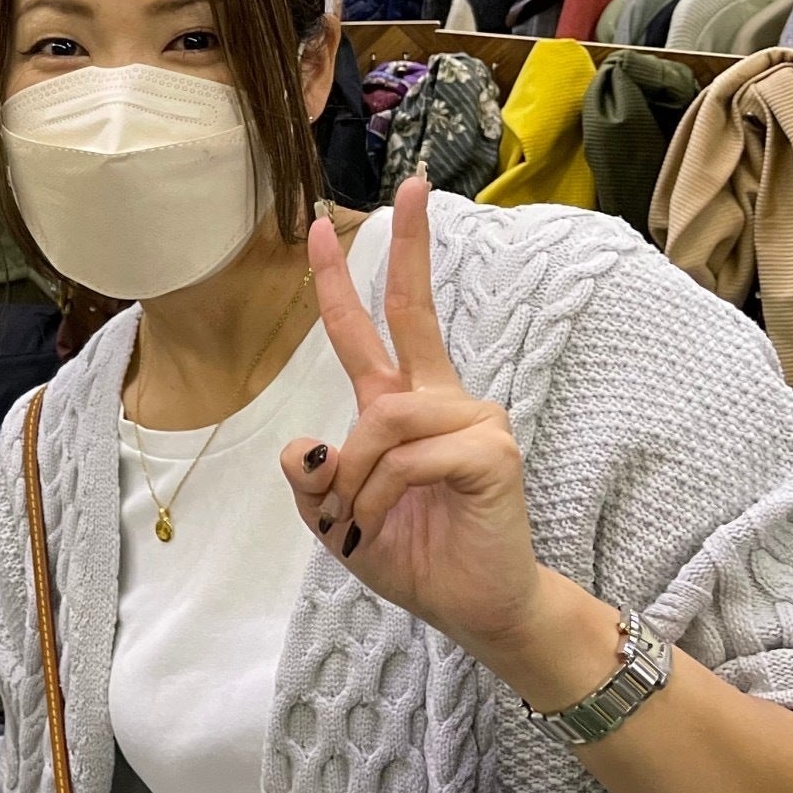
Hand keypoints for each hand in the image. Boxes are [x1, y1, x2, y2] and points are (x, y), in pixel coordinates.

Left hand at [279, 177, 542, 664]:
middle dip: (411, 245)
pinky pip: (409, 458)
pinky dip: (383, 498)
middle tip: (412, 183)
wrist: (471, 609)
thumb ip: (310, 479)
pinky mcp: (491, 451)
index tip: (320, 225)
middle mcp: (441, 400)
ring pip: (383, 422)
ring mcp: (473, 419)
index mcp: (401, 406)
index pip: (371, 329)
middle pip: (416, 311)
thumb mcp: (334, 518)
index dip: (342, 279)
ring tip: (363, 522)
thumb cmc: (412, 555)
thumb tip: (301, 442)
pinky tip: (389, 525)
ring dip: (357, 484)